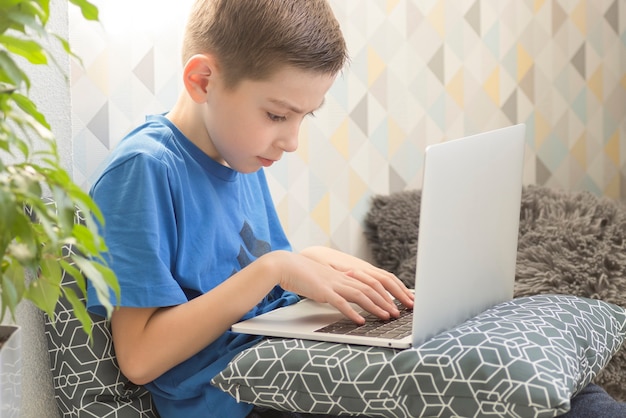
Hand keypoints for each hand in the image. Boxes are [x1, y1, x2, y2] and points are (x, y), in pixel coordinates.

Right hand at [271, 247, 413, 323]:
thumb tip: (346, 287)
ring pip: (360, 295)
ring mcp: (333, 284)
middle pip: (370, 288)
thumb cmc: (301, 273)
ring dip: (375, 307)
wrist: (284, 265)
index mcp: (342, 275)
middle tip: (397, 312)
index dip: (384, 293)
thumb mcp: (324, 278)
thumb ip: (336, 283)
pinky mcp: (322, 291)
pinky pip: (341, 303)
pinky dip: (352, 312)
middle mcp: (341, 278)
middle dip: (386, 301)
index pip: (369, 283)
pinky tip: (360, 321)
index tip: (394, 302)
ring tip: (386, 317)